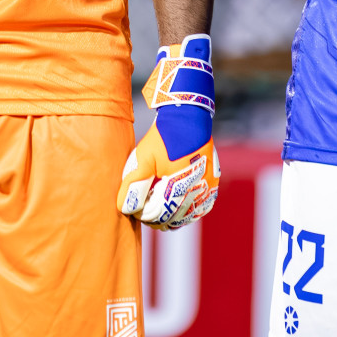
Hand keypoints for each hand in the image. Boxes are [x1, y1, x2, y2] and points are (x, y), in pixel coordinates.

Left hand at [117, 34, 219, 229]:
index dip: (142, 215)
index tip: (134, 210)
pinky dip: (189, 212)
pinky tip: (177, 210)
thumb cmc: (162, 137)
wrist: (187, 117)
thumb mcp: (143, 158)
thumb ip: (133, 184)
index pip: (157, 213)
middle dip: (155, 218)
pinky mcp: (213, 183)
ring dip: (172, 218)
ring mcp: (207, 187)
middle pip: (172, 217)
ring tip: (158, 213)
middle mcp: (196, 189)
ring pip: (187, 215)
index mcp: (177, 184)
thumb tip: (122, 207)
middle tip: (143, 212)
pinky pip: (202, 208)